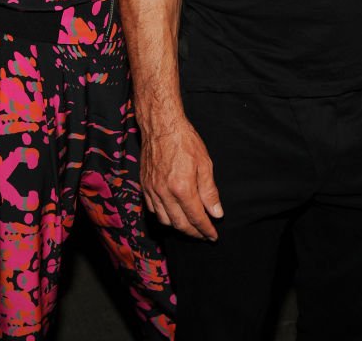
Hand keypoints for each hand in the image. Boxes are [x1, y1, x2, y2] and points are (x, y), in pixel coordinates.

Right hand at [141, 118, 222, 239]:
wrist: (161, 125)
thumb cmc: (184, 140)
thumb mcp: (204, 163)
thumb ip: (210, 191)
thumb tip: (216, 213)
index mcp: (182, 188)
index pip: (196, 218)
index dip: (206, 230)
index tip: (213, 236)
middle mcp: (165, 193)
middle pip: (179, 224)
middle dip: (193, 233)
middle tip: (203, 234)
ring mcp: (152, 190)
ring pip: (164, 220)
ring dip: (178, 227)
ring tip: (189, 225)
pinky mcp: (144, 185)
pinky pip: (152, 209)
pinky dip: (163, 216)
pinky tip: (172, 213)